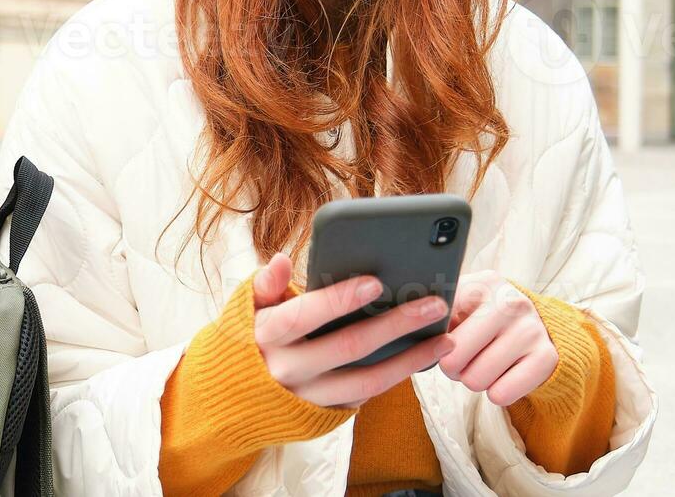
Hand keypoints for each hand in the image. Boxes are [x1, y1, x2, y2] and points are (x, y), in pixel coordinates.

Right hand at [247, 251, 455, 408]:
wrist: (231, 401)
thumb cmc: (249, 341)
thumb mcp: (246, 310)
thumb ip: (265, 285)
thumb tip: (280, 259)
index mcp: (266, 336)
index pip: (303, 316)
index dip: (338, 300)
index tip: (375, 282)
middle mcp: (287, 369)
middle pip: (348, 347)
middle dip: (394, 324)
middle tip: (433, 304)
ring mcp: (308, 396)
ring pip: (366, 381)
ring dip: (410, 359)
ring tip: (444, 339)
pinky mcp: (324, 415)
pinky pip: (365, 397)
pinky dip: (395, 377)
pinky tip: (422, 358)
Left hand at [438, 270, 556, 405]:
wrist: (536, 329)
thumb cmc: (484, 320)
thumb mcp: (463, 304)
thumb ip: (435, 311)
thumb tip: (409, 324)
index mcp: (484, 284)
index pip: (437, 322)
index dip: (433, 340)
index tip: (441, 338)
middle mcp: (510, 302)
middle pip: (452, 359)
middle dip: (452, 367)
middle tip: (464, 358)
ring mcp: (531, 329)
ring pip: (475, 381)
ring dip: (474, 380)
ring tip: (484, 364)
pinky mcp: (547, 358)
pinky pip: (501, 395)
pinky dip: (497, 392)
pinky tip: (504, 374)